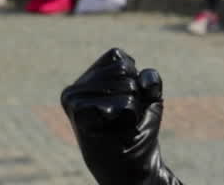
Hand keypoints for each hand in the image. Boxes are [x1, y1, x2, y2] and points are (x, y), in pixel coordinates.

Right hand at [60, 48, 181, 184]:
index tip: (126, 103)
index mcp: (86, 80)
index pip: (120, 58)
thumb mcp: (149, 97)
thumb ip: (149, 79)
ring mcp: (73, 99)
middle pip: (124, 70)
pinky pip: (123, 103)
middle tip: (122, 117)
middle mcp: (74, 87)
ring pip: (125, 85)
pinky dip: (129, 116)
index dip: (135, 81)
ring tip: (119, 124)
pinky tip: (114, 129)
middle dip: (135, 95)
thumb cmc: (137, 128)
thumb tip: (143, 81)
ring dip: (133, 107)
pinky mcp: (79, 112)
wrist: (131, 165)